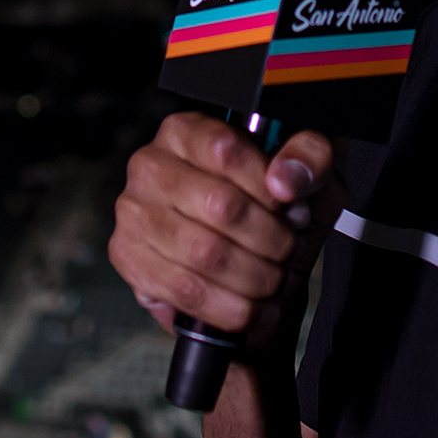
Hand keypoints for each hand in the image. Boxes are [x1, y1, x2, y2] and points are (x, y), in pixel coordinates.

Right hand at [108, 113, 339, 348]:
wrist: (244, 264)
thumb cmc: (271, 212)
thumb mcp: (305, 175)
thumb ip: (309, 158)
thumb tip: (285, 179)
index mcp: (186, 131)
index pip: (227, 150)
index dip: (268, 188)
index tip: (292, 209)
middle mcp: (150, 164)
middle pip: (220, 205)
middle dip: (269, 238)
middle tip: (286, 250)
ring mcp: (133, 212)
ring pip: (206, 253)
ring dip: (254, 276)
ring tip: (272, 280)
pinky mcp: (128, 257)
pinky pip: (185, 290)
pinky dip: (228, 306)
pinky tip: (249, 306)